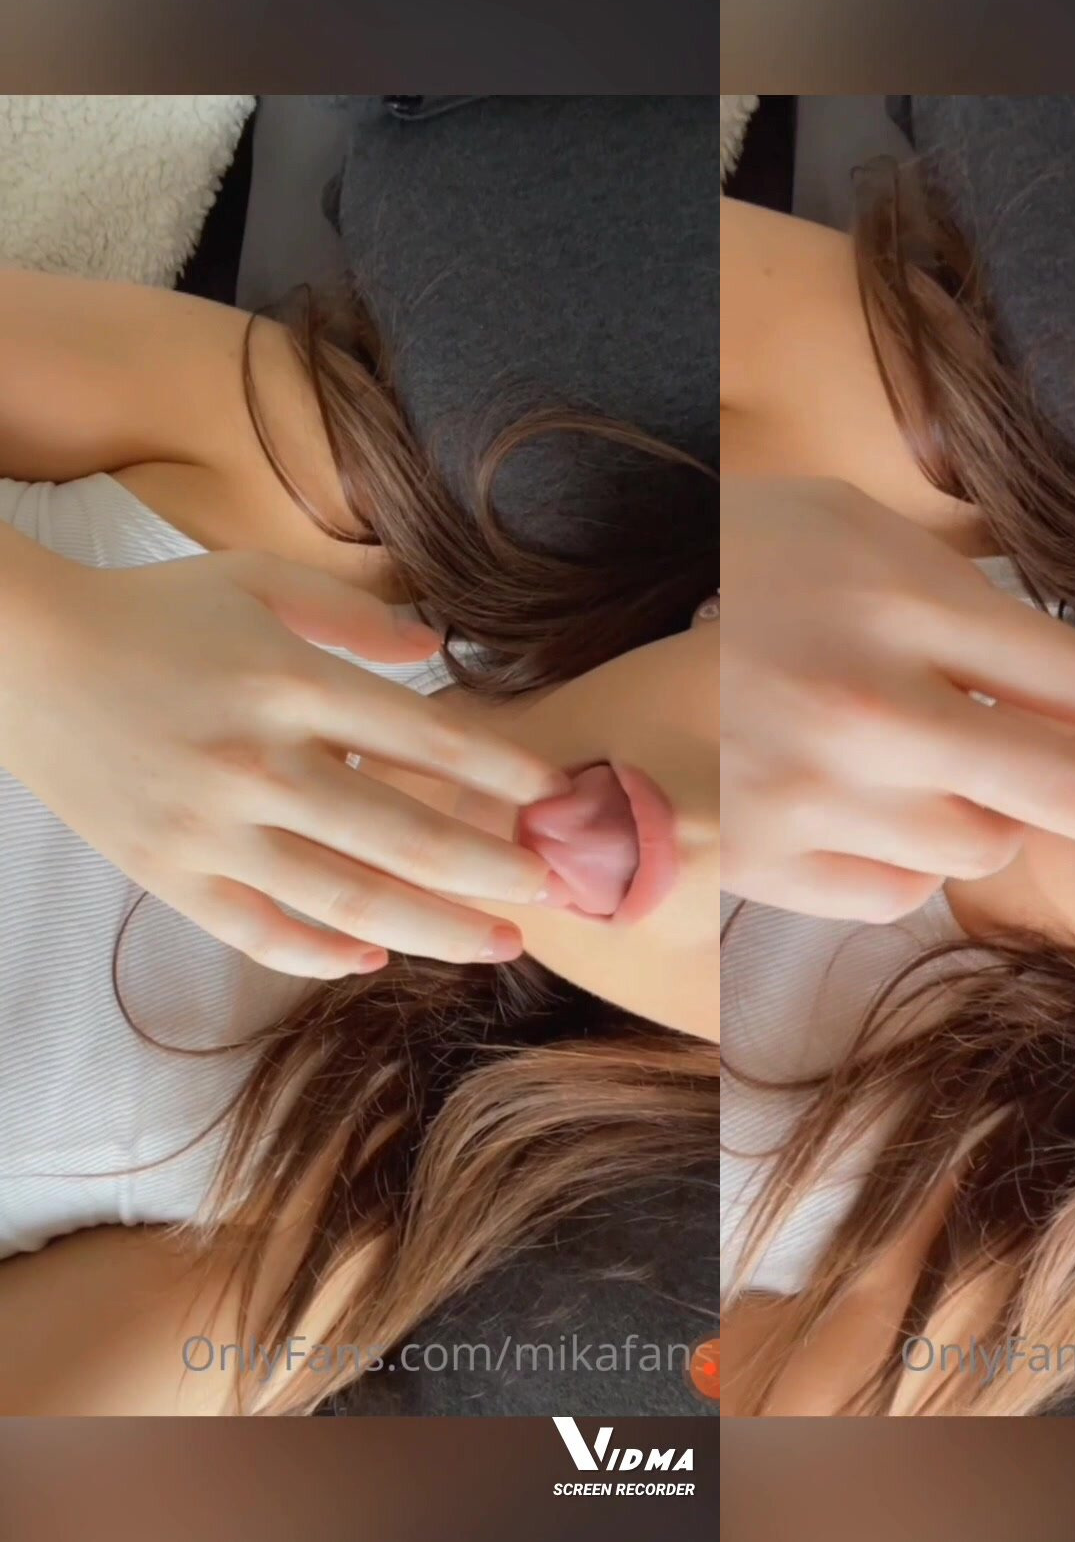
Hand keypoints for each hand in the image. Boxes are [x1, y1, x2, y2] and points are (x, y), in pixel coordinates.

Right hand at [0, 549, 572, 975]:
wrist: (16, 657)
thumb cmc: (151, 613)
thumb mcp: (257, 583)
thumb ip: (353, 613)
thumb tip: (434, 643)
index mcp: (289, 683)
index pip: (424, 739)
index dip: (500, 773)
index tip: (552, 797)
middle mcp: (257, 762)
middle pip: (401, 836)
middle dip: (490, 869)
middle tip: (553, 888)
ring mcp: (210, 827)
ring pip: (345, 898)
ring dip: (436, 928)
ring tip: (501, 944)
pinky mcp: (167, 873)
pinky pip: (257, 931)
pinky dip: (319, 953)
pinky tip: (375, 958)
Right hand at [718, 476, 1074, 921]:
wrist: (595, 649)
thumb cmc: (752, 571)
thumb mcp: (860, 530)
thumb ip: (976, 605)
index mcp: (894, 596)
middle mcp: (863, 701)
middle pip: (1058, 786)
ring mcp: (815, 792)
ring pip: (981, 847)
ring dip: (991, 820)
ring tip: (932, 771)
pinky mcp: (771, 863)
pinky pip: (902, 892)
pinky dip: (912, 864)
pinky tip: (873, 810)